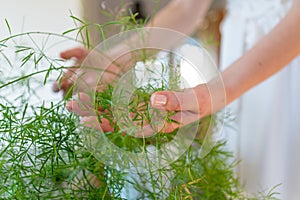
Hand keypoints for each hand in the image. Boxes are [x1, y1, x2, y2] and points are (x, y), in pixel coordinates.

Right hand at [52, 47, 121, 96]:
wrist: (113, 61)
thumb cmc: (94, 58)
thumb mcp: (82, 53)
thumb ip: (71, 52)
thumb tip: (60, 54)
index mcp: (67, 81)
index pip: (57, 87)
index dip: (56, 87)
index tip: (57, 85)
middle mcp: (75, 91)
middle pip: (65, 96)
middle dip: (65, 94)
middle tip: (68, 93)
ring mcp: (86, 95)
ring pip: (78, 101)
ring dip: (77, 99)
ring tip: (79, 95)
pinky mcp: (99, 97)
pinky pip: (95, 99)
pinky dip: (94, 96)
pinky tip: (95, 93)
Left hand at [66, 83, 220, 136]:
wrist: (207, 97)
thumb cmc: (203, 102)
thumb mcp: (192, 101)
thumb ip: (175, 101)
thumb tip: (153, 99)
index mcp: (156, 125)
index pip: (127, 128)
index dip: (106, 124)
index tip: (87, 120)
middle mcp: (147, 120)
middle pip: (116, 120)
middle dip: (93, 114)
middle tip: (70, 105)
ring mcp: (145, 111)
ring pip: (117, 111)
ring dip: (97, 105)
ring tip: (75, 98)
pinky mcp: (145, 102)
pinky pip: (126, 102)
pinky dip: (110, 97)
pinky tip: (96, 91)